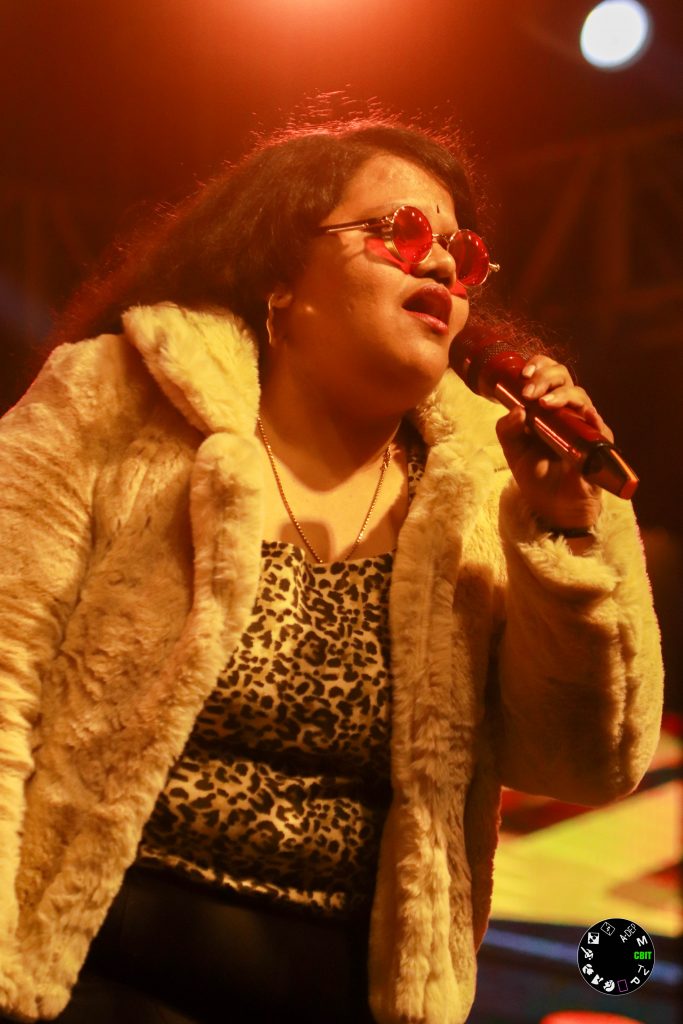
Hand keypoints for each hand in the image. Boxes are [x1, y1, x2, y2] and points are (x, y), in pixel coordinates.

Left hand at [495, 354, 611, 529]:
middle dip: (544, 377)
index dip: (536, 367)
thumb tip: (516, 409)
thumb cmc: (537, 476)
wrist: (555, 506)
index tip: (522, 374)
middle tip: (529, 390)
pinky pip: (595, 420)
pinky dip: (585, 414)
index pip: (545, 375)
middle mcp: (565, 410)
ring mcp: (583, 423)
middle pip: (562, 376)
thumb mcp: (514, 451)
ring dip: (559, 394)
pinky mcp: (599, 439)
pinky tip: (574, 413)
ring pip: (578, 393)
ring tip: (543, 403)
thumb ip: (507, 430)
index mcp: (544, 408)